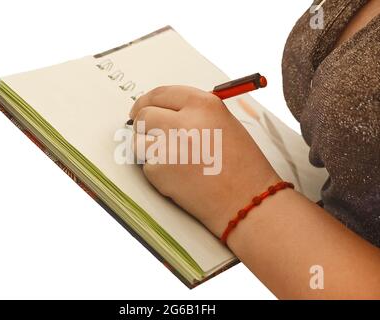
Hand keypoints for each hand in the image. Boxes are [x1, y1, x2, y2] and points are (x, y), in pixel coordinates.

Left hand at [130, 85, 279, 236]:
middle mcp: (185, 122)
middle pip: (144, 115)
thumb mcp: (224, 124)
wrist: (246, 201)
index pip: (161, 93)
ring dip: (146, 147)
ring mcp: (170, 147)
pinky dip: (156, 170)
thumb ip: (194, 112)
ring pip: (138, 140)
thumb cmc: (241, 166)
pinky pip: (146, 164)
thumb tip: (163, 111)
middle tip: (144, 132)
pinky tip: (178, 175)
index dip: (146, 101)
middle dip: (141, 124)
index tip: (140, 108)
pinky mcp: (160, 171)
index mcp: (204, 105)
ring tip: (169, 157)